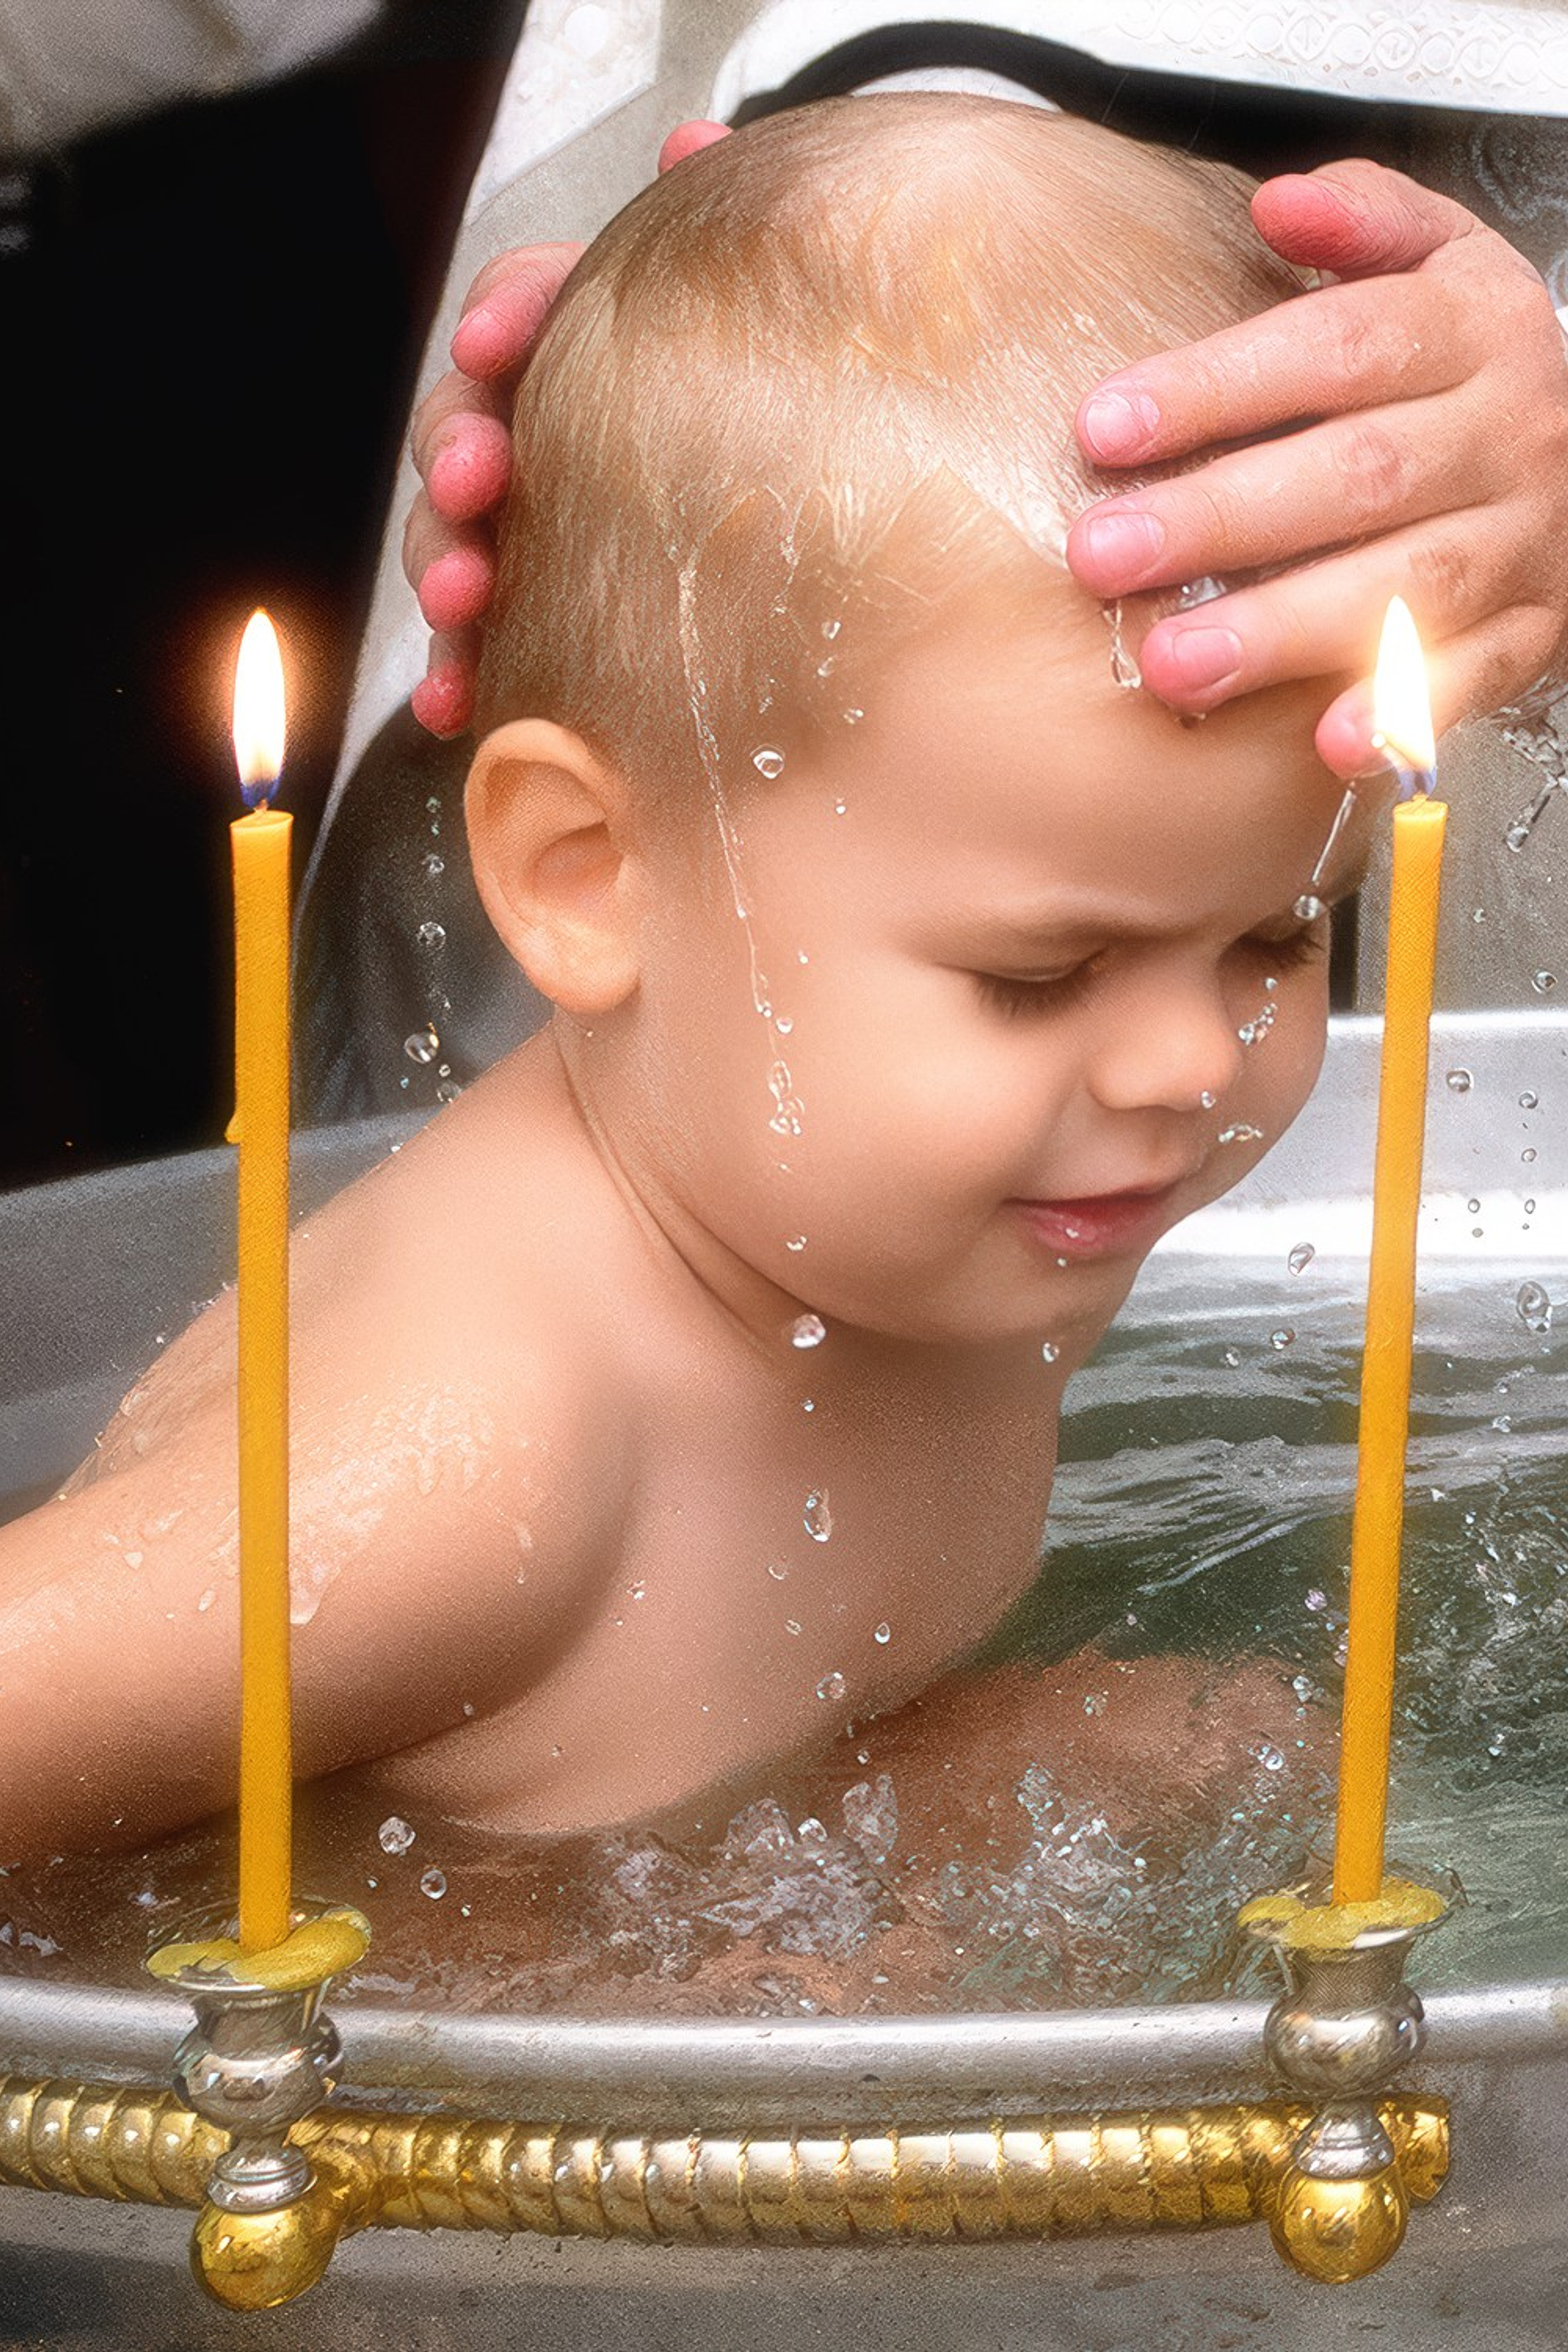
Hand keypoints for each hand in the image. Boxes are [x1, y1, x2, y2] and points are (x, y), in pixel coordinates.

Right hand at [406, 121, 731, 734]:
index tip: (496, 345)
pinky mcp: (539, 626)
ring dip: (445, 565)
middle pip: (463, 425)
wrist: (822, 504)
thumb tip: (697, 142)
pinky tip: (458, 703)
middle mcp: (543, 434)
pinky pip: (482, 651)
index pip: (520, 305)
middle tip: (477, 480)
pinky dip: (458, 675)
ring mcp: (532, 533)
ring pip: (456, 538)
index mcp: (586, 345)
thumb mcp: (755, 311)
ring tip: (465, 597)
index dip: (502, 319)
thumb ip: (716, 223)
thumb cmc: (763, 398)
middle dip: (457, 451)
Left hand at [1065, 160, 1567, 776]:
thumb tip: (1280, 203)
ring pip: (1405, 586)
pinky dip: (1401, 712)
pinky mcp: (1531, 631)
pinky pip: (1472, 678)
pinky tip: (1328, 741)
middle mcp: (1507, 438)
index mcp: (1472, 335)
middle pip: (1357, 475)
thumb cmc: (1471, 373)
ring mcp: (1523, 542)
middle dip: (1220, 519)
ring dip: (1283, 631)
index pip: (1337, 353)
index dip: (1216, 388)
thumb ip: (1365, 224)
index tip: (1104, 427)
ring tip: (1173, 666)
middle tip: (1105, 555)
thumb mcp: (1441, 265)